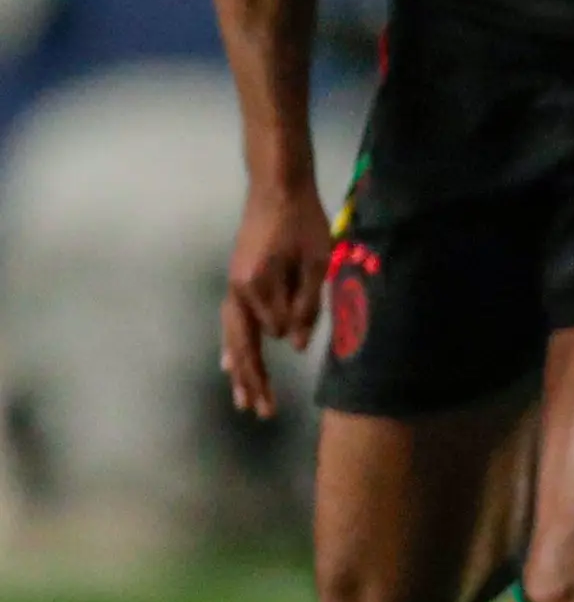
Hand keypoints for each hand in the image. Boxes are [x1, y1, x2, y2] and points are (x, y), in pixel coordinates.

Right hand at [220, 178, 332, 417]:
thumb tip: (296, 345)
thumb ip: (308, 303)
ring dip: (240, 370)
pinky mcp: (237, 283)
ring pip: (234, 338)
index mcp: (256, 285)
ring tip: (243, 400)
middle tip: (260, 413)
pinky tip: (229, 364)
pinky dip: (232, 346)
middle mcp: (238, 291)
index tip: (309, 313)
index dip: (297, 326)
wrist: (277, 188)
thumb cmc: (303, 221)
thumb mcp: (316, 260)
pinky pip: (232, 323)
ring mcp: (233, 287)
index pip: (279, 327)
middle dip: (253, 380)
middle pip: (244, 345)